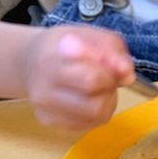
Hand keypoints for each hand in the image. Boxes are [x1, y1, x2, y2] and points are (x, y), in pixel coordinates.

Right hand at [19, 25, 134, 130]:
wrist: (29, 60)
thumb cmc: (64, 46)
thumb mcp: (89, 34)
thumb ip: (112, 50)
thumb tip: (127, 75)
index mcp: (52, 61)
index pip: (91, 80)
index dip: (110, 75)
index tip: (111, 66)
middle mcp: (44, 89)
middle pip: (95, 105)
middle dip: (110, 91)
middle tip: (106, 78)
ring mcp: (45, 109)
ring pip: (95, 118)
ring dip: (106, 102)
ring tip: (98, 88)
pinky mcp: (48, 121)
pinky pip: (87, 125)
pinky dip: (95, 112)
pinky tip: (87, 97)